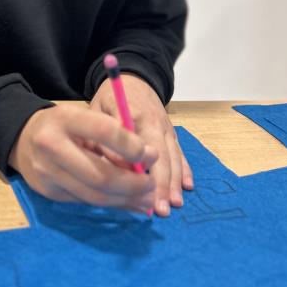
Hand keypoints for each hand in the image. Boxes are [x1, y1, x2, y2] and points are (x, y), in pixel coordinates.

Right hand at [8, 103, 156, 212]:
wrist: (22, 138)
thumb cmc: (63, 125)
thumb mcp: (84, 118)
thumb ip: (113, 136)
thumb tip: (148, 161)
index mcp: (63, 119)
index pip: (104, 131)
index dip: (132, 146)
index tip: (151, 155)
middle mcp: (51, 146)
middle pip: (101, 174)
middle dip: (133, 184)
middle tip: (153, 185)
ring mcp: (47, 173)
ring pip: (95, 195)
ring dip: (126, 200)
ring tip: (147, 199)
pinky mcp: (49, 193)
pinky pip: (86, 202)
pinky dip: (111, 204)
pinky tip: (128, 202)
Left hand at [90, 75, 193, 215]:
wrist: (134, 77)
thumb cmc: (111, 97)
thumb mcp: (98, 110)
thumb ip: (104, 137)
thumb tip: (112, 166)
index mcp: (135, 116)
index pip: (139, 148)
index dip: (141, 171)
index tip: (140, 191)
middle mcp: (155, 123)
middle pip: (162, 157)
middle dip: (162, 185)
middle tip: (161, 209)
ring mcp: (166, 129)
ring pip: (174, 157)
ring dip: (175, 182)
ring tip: (174, 204)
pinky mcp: (172, 133)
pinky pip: (181, 152)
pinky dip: (185, 170)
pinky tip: (187, 187)